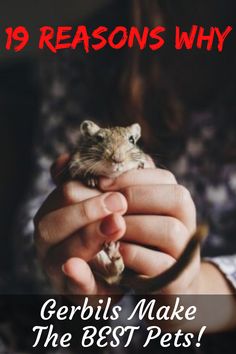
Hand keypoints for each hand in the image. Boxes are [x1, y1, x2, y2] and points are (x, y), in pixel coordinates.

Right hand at [34, 154, 127, 294]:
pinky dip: (78, 278)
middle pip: (55, 221)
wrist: (117, 266)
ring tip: (118, 224)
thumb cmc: (108, 226)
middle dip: (88, 210)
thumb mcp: (104, 200)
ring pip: (62, 253)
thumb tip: (64, 161)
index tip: (117, 186)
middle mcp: (49, 239)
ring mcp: (57, 266)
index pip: (64, 194)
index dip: (91, 189)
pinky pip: (73, 286)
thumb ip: (94, 181)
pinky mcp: (74, 292)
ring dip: (88, 237)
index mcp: (54, 213)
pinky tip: (83, 267)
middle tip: (120, 202)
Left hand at [99, 167, 197, 293]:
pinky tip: (116, 250)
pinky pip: (161, 263)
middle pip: (176, 198)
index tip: (102, 183)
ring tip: (109, 229)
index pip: (165, 178)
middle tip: (106, 207)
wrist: (153, 283)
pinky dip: (134, 254)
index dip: (132, 177)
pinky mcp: (178, 281)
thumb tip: (102, 182)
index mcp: (177, 203)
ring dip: (134, 227)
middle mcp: (188, 224)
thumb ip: (121, 197)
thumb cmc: (136, 241)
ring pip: (170, 230)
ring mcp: (186, 253)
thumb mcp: (130, 216)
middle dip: (134, 198)